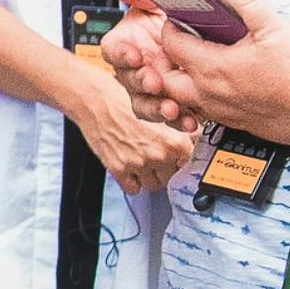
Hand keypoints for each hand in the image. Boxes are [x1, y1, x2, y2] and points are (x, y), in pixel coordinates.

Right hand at [62, 54, 197, 190]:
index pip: (190, 164)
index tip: (176, 157)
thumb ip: (182, 128)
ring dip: (151, 176)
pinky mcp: (119, 169)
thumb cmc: (125, 100)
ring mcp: (138, 164)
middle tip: (156, 155)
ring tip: (143, 160)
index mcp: (175, 141)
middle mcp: (159, 154)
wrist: (94, 99)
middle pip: (173, 177)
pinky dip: (134, 182)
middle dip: (166, 168)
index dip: (182, 159)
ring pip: (155, 185)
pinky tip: (131, 167)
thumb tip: (195, 139)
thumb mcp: (161, 108)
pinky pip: (134, 189)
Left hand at [100, 0, 289, 144]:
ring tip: (203, 65)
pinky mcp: (241, 125)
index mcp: (213, 68)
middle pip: (169, 80)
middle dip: (169, 62)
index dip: (171, 29)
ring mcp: (224, 113)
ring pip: (187, 100)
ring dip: (186, 83)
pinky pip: (210, 113)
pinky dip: (207, 99)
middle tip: (185, 45)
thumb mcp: (274, 25)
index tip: (179, 20)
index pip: (171, 46)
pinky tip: (228, 85)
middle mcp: (211, 95)